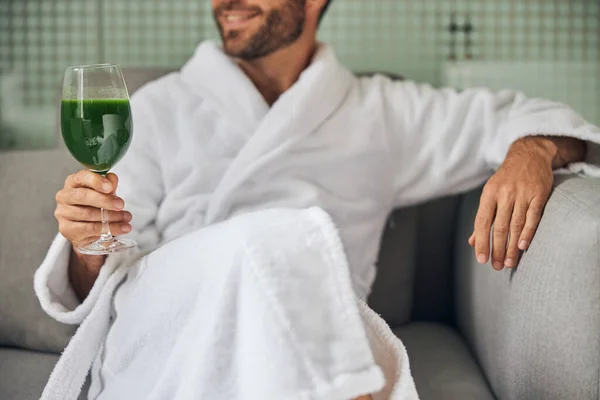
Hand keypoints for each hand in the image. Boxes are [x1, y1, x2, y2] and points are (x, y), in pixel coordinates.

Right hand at [55, 170, 131, 250]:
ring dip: (111, 216)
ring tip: (126, 217)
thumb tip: (112, 179)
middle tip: (121, 205)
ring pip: (87, 214)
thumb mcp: (104, 193)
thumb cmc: (94, 205)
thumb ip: (109, 185)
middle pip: (83, 196)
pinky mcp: (67, 229)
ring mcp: (63, 213)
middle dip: (105, 200)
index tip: (110, 187)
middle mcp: (64, 196)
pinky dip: (108, 228)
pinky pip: (89, 229)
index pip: (81, 177)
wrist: (85, 228)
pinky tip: (122, 228)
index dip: (96, 181)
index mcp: (73, 182)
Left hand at [468, 137, 555, 269]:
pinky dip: (527, 232)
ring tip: (508, 263)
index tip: (481, 259)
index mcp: (489, 194)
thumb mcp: (490, 193)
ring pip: (515, 225)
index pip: (482, 222)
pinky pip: (533, 216)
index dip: (481, 241)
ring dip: (511, 247)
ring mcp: (522, 194)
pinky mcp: (539, 194)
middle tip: (496, 266)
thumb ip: (483, 218)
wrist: (529, 155)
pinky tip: (522, 247)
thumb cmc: (506, 179)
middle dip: (496, 249)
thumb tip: (472, 242)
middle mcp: (505, 194)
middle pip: (499, 227)